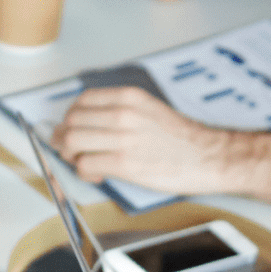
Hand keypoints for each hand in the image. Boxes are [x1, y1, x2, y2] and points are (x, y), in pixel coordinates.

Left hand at [51, 87, 233, 192]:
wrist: (206, 157)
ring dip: (70, 155)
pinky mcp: (123, 163)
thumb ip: (122, 110)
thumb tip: (92, 121)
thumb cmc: (181, 139)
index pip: (83, 100)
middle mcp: (123, 114)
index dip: (71, 116)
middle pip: (73, 121)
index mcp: (129, 98)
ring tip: (81, 162)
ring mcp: (122, 138)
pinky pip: (85, 165)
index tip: (72, 127)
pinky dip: (84, 171)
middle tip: (69, 148)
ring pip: (73, 142)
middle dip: (64, 137)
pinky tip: (96, 174)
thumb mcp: (150, 109)